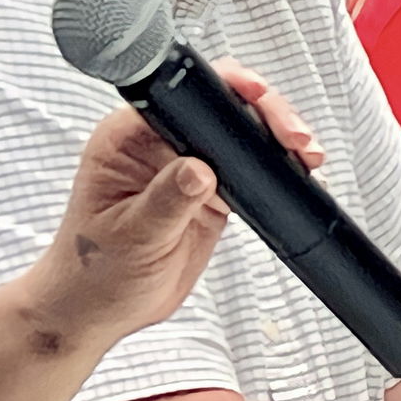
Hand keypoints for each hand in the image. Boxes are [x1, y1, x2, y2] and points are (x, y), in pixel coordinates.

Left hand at [29, 70, 323, 350]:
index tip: (255, 94)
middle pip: (220, 107)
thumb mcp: (130, 236)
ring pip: (242, 136)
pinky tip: (299, 177)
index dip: (222, 88)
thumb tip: (201, 169)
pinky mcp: (210, 194)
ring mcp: (187, 167)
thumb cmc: (93, 273)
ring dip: (276, 141)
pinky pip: (250, 171)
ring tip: (307, 156)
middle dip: (264, 114)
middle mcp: (158, 143)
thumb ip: (166, 201)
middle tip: (294, 138)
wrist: (99, 312)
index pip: (180, 94)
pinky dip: (276, 172)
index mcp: (125, 138)